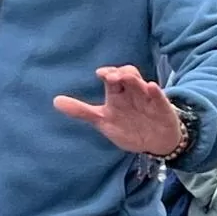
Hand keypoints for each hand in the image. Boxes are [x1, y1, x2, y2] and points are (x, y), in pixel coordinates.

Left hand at [53, 66, 184, 156]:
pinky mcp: (161, 107)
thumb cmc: (128, 127)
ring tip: (126, 78)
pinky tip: (151, 87)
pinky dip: (155, 91)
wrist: (155, 142)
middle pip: (128, 75)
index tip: (100, 74)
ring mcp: (147, 99)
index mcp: (117, 94)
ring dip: (134, 79)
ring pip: (141, 83)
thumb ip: (81, 111)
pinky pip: (158, 96)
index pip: (112, 78)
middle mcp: (132, 92)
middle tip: (112, 77)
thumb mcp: (102, 121)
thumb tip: (55, 101)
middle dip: (121, 74)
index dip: (108, 73)